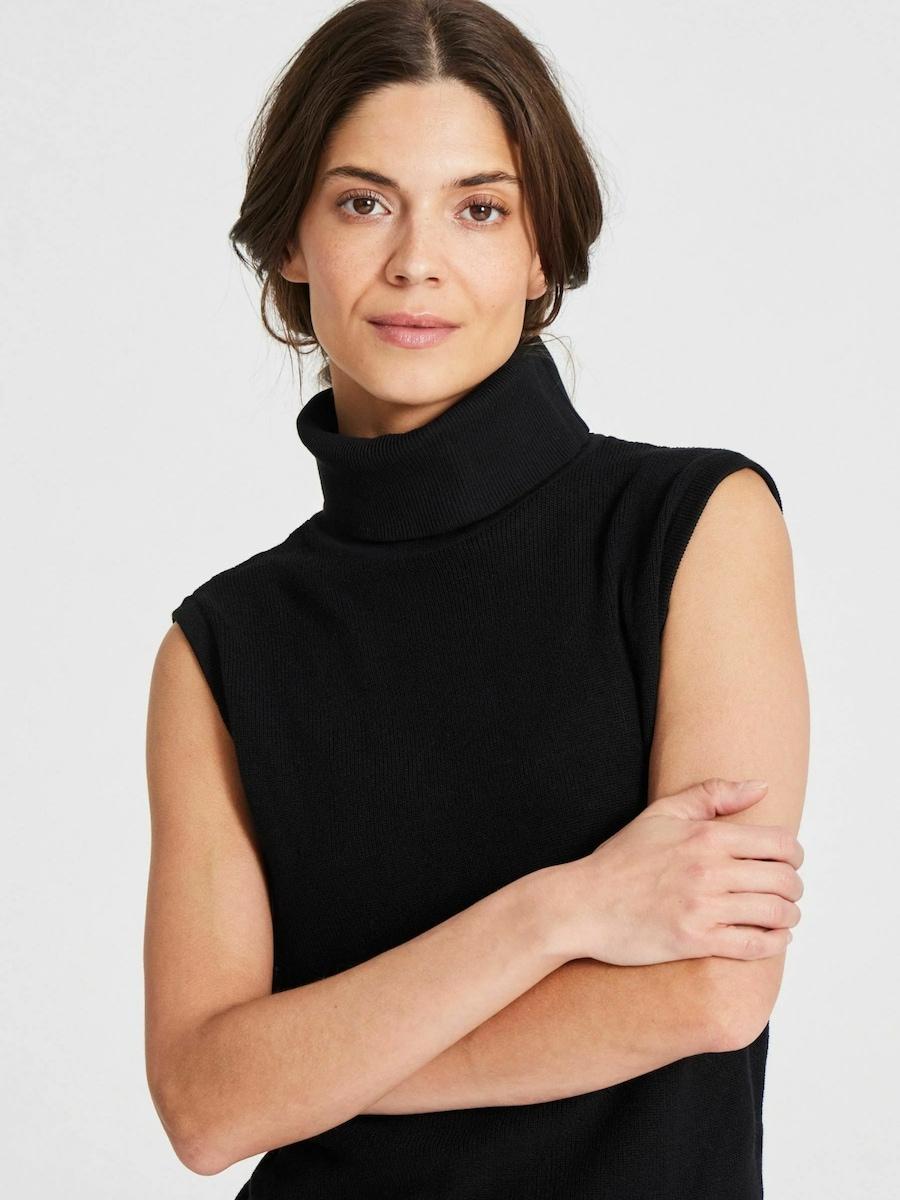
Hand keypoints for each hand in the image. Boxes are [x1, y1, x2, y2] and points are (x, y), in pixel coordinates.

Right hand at [557, 779, 803, 966]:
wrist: (584, 904)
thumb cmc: (622, 859)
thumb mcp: (662, 814)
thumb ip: (712, 794)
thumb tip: (762, 787)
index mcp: (705, 836)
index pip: (780, 845)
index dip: (794, 855)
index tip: (787, 862)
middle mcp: (708, 870)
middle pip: (784, 881)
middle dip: (794, 887)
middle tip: (787, 891)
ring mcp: (703, 908)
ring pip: (775, 914)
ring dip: (788, 916)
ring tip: (783, 916)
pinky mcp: (695, 941)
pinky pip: (754, 946)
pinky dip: (774, 943)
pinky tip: (773, 938)